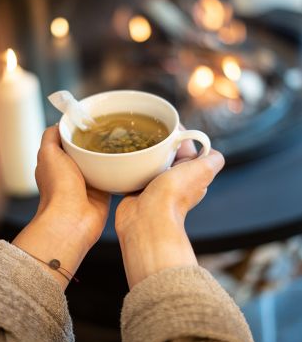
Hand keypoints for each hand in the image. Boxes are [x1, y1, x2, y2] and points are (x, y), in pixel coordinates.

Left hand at [13, 126, 109, 288]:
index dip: (78, 130)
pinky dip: (120, 169)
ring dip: (110, 154)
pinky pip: (114, 176)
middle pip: (87, 150)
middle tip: (112, 126)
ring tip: (124, 137)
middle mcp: (72, 172)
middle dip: (97, 140)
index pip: (68, 141)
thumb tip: (60, 123)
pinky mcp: (104, 192)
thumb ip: (51, 136)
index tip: (90, 117)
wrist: (73, 220)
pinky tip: (128, 157)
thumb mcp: (48, 153)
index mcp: (56, 163)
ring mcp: (88, 183)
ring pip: (102, 162)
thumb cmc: (58, 189)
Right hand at [115, 134, 224, 288]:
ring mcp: (154, 185)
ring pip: (148, 160)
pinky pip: (134, 171)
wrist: (147, 218)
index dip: (179, 132)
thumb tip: (215, 154)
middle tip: (146, 128)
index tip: (167, 122)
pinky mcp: (136, 189)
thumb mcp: (203, 171)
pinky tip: (125, 154)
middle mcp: (174, 179)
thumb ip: (213, 160)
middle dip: (158, 140)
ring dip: (142, 151)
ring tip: (134, 138)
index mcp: (191, 173)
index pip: (186, 145)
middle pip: (166, 151)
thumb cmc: (173, 196)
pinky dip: (130, 163)